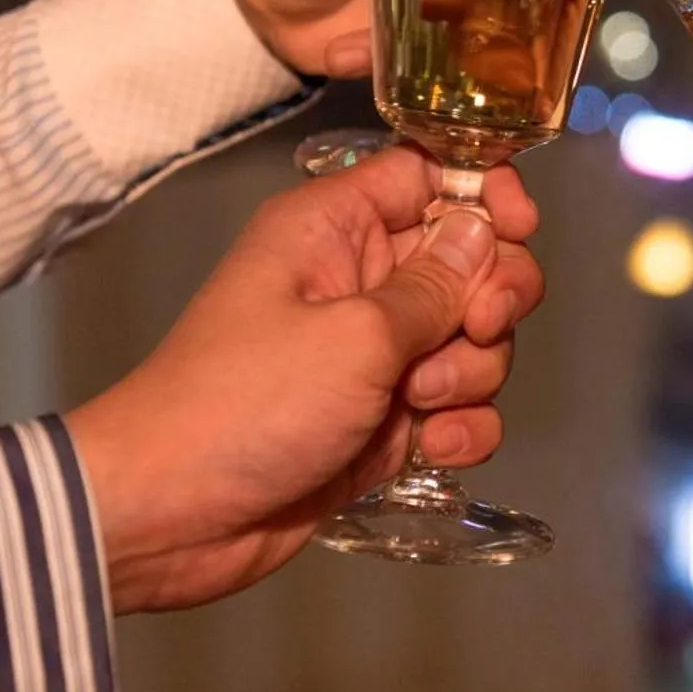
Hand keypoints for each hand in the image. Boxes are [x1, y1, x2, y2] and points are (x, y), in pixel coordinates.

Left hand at [66, 147, 544, 612]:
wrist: (171, 516)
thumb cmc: (247, 401)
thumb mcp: (355, 333)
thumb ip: (437, 284)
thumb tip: (485, 229)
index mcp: (336, 228)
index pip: (430, 175)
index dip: (485, 193)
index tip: (521, 228)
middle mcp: (360, 280)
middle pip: (473, 262)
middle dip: (493, 299)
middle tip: (480, 329)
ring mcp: (376, 355)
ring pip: (475, 341)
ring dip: (472, 374)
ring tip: (420, 404)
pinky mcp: (385, 420)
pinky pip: (459, 408)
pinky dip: (461, 429)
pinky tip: (432, 449)